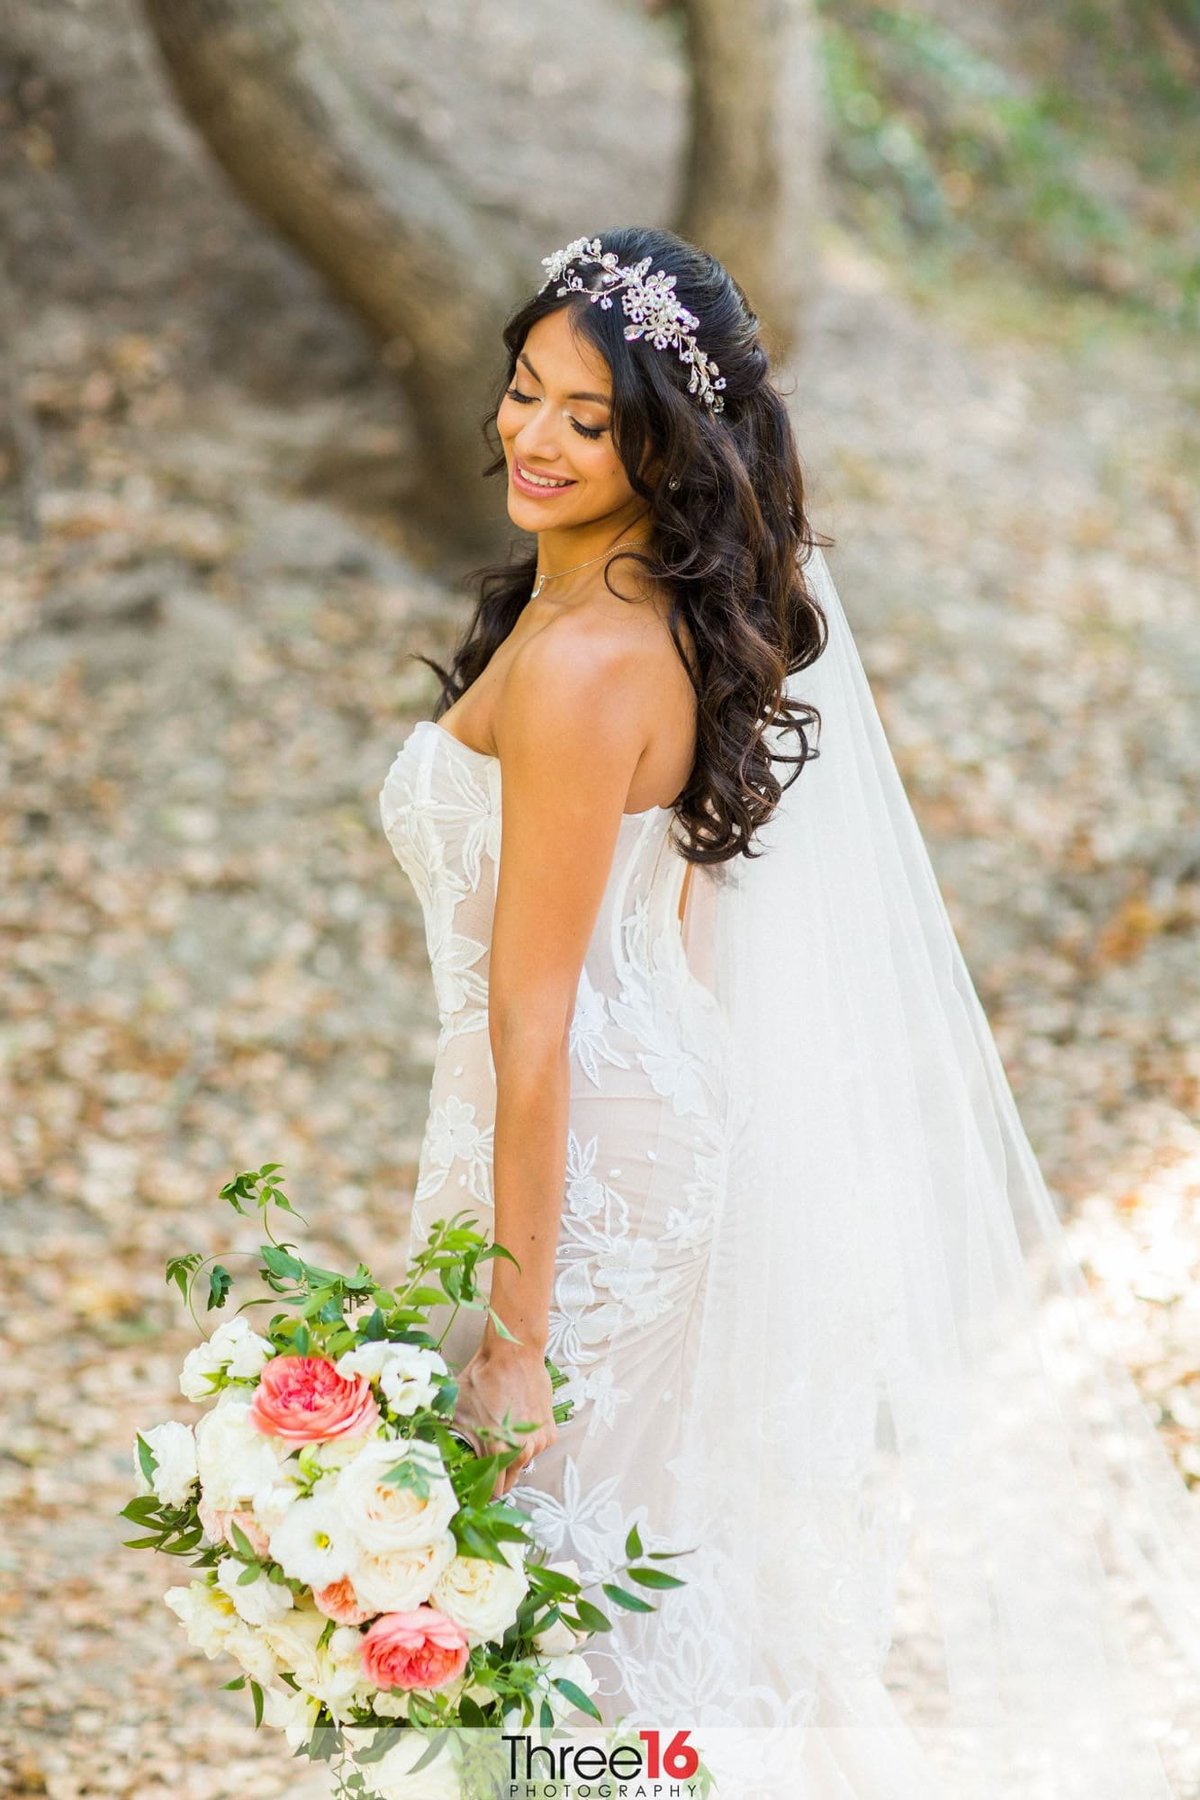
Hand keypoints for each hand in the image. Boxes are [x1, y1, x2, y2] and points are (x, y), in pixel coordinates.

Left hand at [453, 1338, 556, 1497]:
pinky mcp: (550, 1431)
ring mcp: (540, 1442)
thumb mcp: (457, 1410)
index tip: (475, 1485)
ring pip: (523, 1462)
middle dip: (497, 1473)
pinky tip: (516, 1422)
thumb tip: (432, 1455)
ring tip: (501, 1431)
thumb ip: (450, 1439)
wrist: (514, 1353)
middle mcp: (523, 1451)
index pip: (494, 1491)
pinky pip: (536, 1446)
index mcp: (499, 1451)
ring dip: (513, 1454)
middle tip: (485, 1457)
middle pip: (509, 1479)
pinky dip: (527, 1440)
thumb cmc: (482, 1379)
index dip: (482, 1490)